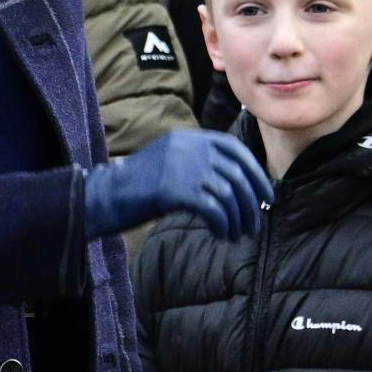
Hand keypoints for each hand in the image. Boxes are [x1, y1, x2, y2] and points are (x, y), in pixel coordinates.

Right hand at [83, 129, 271, 239]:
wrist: (105, 196)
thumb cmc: (138, 187)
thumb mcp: (169, 162)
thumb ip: (197, 162)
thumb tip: (236, 183)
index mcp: (188, 137)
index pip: (235, 149)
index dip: (256, 173)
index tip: (266, 195)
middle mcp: (188, 147)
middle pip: (236, 174)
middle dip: (251, 202)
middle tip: (254, 223)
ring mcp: (181, 167)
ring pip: (228, 194)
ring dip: (239, 218)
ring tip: (237, 234)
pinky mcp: (174, 189)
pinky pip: (214, 209)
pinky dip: (224, 224)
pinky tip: (221, 234)